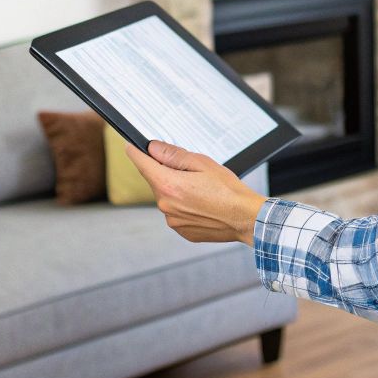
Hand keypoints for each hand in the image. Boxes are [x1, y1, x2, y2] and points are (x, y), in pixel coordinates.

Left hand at [126, 141, 267, 244]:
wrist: (246, 218)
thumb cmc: (229, 190)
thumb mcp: (202, 163)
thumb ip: (174, 155)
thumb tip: (153, 148)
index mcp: (168, 185)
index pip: (142, 164)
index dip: (136, 152)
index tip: (131, 146)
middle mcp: (165, 205)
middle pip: (156, 181)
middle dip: (167, 173)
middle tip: (191, 171)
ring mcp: (173, 221)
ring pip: (167, 198)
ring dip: (177, 191)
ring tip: (202, 191)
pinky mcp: (182, 231)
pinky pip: (176, 214)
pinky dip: (185, 207)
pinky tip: (203, 204)